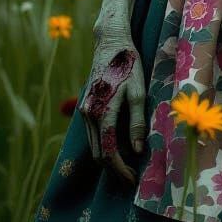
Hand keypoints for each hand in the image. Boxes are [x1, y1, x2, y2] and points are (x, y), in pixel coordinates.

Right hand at [79, 29, 146, 184]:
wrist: (110, 42)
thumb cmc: (128, 64)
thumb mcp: (138, 90)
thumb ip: (137, 121)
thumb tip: (137, 149)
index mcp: (102, 111)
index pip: (108, 151)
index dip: (120, 169)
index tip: (132, 179)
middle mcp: (88, 114)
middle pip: (98, 153)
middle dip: (114, 168)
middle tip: (132, 176)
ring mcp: (84, 111)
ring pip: (93, 145)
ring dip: (108, 158)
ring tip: (128, 164)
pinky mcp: (85, 107)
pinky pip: (93, 134)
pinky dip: (103, 145)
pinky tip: (119, 145)